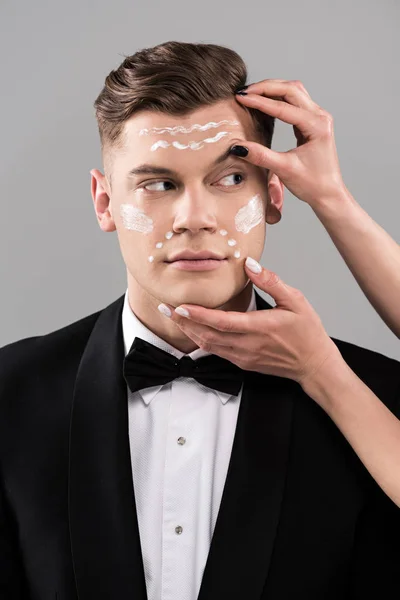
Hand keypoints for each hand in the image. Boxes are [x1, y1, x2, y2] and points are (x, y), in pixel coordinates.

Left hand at [158, 258, 341, 388]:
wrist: (315, 365)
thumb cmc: (307, 333)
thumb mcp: (295, 301)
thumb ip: (271, 281)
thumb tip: (250, 264)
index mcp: (258, 327)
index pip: (220, 321)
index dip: (197, 314)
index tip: (179, 306)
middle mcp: (247, 345)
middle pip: (206, 335)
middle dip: (183, 322)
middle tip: (165, 309)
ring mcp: (243, 357)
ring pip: (208, 345)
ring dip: (188, 332)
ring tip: (173, 317)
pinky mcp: (243, 363)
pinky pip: (216, 352)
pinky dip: (201, 341)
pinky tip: (193, 331)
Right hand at [232, 79, 346, 205]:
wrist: (328, 194)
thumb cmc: (312, 184)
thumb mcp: (284, 170)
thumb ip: (261, 156)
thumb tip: (238, 147)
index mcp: (316, 126)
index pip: (283, 107)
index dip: (259, 101)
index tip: (240, 98)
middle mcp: (320, 116)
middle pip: (290, 90)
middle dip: (265, 88)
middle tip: (243, 92)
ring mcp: (317, 117)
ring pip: (293, 92)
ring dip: (272, 89)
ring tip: (251, 93)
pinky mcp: (312, 122)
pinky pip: (294, 102)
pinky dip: (278, 98)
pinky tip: (264, 102)